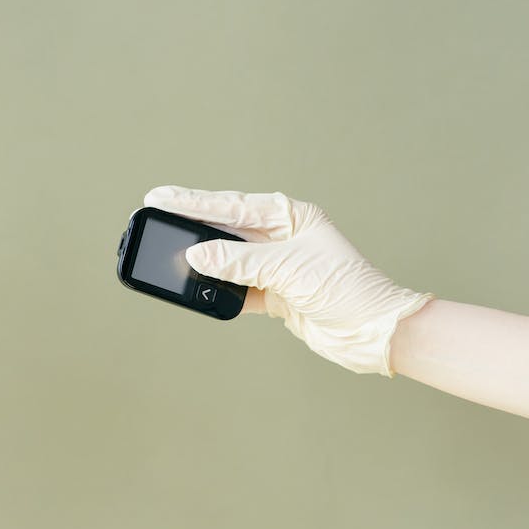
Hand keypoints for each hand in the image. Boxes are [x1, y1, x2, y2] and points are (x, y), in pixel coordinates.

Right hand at [144, 185, 431, 374]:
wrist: (374, 331)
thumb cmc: (346, 288)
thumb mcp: (288, 268)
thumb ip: (239, 260)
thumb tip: (196, 253)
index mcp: (290, 215)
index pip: (231, 205)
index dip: (192, 202)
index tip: (159, 197)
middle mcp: (281, 236)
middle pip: (224, 228)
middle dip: (189, 226)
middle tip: (154, 218)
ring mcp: (277, 265)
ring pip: (227, 258)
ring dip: (201, 260)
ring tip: (167, 254)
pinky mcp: (275, 293)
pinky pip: (236, 287)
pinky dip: (218, 289)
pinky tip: (196, 286)